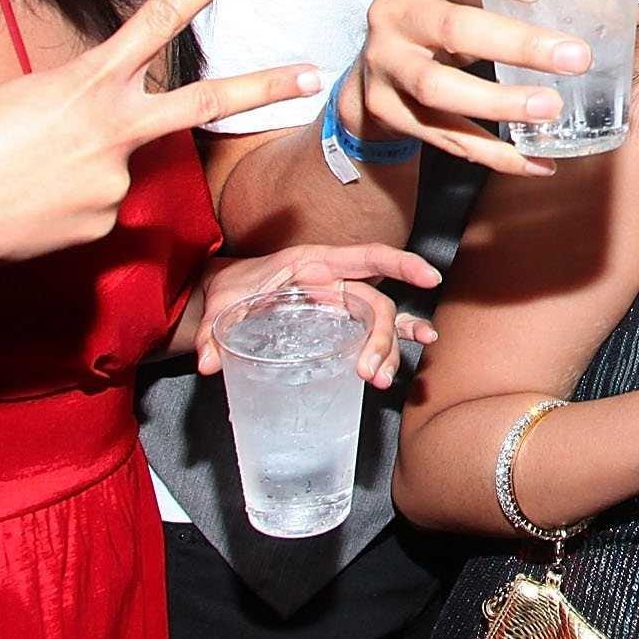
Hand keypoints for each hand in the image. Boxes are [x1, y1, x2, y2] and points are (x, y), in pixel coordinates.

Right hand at [0, 0, 319, 296]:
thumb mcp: (17, 106)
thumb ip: (78, 112)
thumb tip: (106, 146)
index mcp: (86, 82)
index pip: (160, 18)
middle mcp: (112, 128)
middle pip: (205, 101)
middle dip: (263, 85)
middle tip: (312, 70)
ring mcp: (114, 180)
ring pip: (120, 169)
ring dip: (79, 174)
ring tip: (19, 185)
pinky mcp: (103, 224)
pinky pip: (99, 213)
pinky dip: (66, 209)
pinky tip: (24, 214)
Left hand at [192, 243, 442, 389]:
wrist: (224, 292)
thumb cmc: (230, 288)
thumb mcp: (221, 302)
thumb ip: (214, 330)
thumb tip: (210, 360)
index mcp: (314, 264)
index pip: (367, 258)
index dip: (401, 265)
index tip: (429, 278)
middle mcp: (334, 281)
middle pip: (374, 305)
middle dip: (380, 338)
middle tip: (368, 373)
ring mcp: (339, 303)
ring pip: (378, 323)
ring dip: (387, 350)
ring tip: (381, 380)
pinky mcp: (337, 322)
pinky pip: (373, 328)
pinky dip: (398, 338)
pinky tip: (420, 347)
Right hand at [339, 0, 597, 177]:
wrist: (374, 65)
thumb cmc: (439, 13)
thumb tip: (622, 15)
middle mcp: (394, 12)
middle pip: (453, 28)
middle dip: (518, 45)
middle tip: (575, 57)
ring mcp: (385, 63)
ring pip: (439, 88)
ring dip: (501, 103)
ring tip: (551, 108)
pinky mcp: (387, 109)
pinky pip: (443, 136)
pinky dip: (492, 153)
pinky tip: (535, 160)